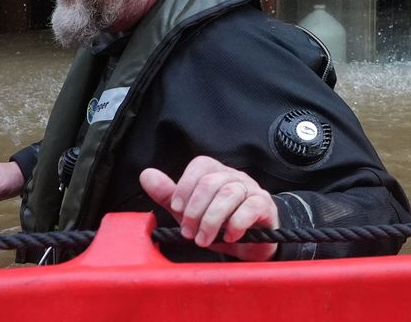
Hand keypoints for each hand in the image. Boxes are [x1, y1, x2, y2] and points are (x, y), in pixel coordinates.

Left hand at [140, 156, 278, 261]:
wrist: (250, 245)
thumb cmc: (219, 224)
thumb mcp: (189, 212)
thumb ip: (169, 195)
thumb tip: (146, 174)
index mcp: (216, 173)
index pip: (200, 165)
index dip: (185, 186)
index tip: (177, 209)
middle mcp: (234, 177)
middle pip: (212, 182)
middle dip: (195, 210)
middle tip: (189, 232)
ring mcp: (251, 189)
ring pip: (229, 193)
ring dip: (212, 220)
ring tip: (204, 239)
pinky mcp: (264, 206)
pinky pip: (251, 207)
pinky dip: (236, 224)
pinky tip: (229, 236)